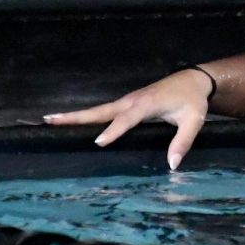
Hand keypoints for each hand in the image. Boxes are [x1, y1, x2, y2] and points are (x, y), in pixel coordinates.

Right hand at [42, 68, 213, 169]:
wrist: (193, 80)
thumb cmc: (193, 101)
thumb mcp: (193, 121)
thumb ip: (183, 142)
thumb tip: (172, 165)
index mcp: (146, 104)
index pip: (127, 119)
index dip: (114, 130)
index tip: (98, 142)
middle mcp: (132, 101)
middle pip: (101, 111)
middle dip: (76, 116)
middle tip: (50, 120)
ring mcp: (127, 101)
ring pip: (98, 110)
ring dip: (75, 115)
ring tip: (50, 120)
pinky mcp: (127, 103)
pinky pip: (104, 111)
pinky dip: (87, 116)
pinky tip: (74, 122)